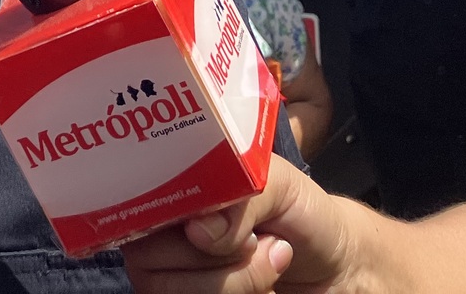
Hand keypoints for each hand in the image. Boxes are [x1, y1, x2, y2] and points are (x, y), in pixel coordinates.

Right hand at [123, 157, 360, 292]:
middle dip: (211, 253)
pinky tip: (268, 278)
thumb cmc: (300, 210)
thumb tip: (197, 229)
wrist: (338, 262)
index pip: (127, 206)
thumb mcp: (275, 182)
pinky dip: (245, 293)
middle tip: (252, 237)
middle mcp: (157, 237)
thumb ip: (234, 196)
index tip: (201, 217)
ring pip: (172, 291)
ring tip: (270, 252)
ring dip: (236, 277)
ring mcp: (172, 279)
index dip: (159, 215)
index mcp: (165, 192)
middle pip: (145, 258)